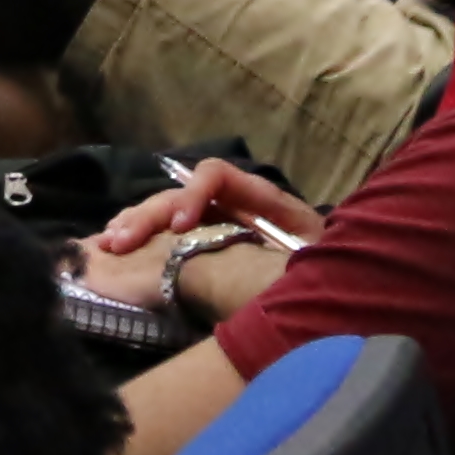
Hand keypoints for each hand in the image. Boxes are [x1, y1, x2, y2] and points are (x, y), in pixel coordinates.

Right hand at [88, 155, 319, 260]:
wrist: (345, 279)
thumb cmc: (334, 265)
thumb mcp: (318, 253)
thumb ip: (291, 245)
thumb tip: (263, 247)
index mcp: (260, 198)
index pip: (216, 175)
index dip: (192, 195)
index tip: (180, 228)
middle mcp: (232, 203)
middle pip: (180, 194)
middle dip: (149, 215)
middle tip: (121, 242)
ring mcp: (217, 221)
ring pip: (166, 209)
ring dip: (135, 223)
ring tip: (108, 242)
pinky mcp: (207, 243)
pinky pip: (166, 232)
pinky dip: (139, 236)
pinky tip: (113, 245)